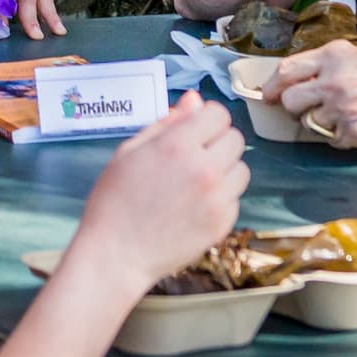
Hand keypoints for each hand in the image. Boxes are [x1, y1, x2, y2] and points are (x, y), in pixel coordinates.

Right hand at [77, 92, 248, 285]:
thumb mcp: (130, 151)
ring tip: (195, 182)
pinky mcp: (222, 224)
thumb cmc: (115, 201)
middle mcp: (204, 169)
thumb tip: (195, 100)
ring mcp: (216, 199)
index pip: (218, 114)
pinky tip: (195, 206)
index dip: (205, 119)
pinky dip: (221, 198)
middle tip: (193, 157)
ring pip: (241, 168)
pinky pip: (235, 198)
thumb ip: (166, 123)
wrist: (115, 256)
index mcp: (178, 145)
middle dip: (217, 142)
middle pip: (235, 138)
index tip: (193, 131)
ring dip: (224, 170)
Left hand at [260, 40, 356, 148]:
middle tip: (307, 108)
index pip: (286, 71)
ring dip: (319, 122)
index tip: (267, 95)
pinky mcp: (353, 134)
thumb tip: (295, 80)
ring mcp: (342, 110)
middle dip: (294, 107)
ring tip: (342, 114)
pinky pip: (331, 140)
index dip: (272, 86)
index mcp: (332, 56)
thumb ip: (326, 64)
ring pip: (309, 123)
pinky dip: (340, 136)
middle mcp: (333, 82)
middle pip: (290, 101)